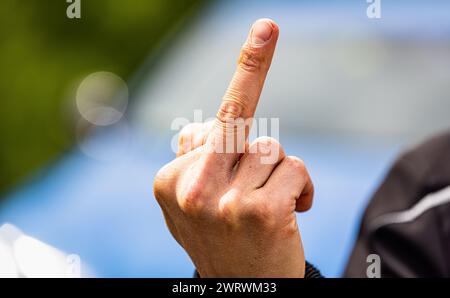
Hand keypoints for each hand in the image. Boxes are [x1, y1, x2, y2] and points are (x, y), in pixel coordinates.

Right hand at [153, 19, 313, 276]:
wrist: (240, 289)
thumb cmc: (222, 237)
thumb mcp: (193, 201)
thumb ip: (196, 157)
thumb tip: (206, 127)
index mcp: (169, 182)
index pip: (205, 127)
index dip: (245, 74)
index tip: (264, 30)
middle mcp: (190, 189)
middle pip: (240, 127)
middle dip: (255, 117)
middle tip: (261, 62)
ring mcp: (223, 202)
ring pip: (271, 149)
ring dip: (277, 175)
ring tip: (265, 209)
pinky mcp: (259, 213)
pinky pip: (295, 169)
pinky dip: (303, 189)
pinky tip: (290, 216)